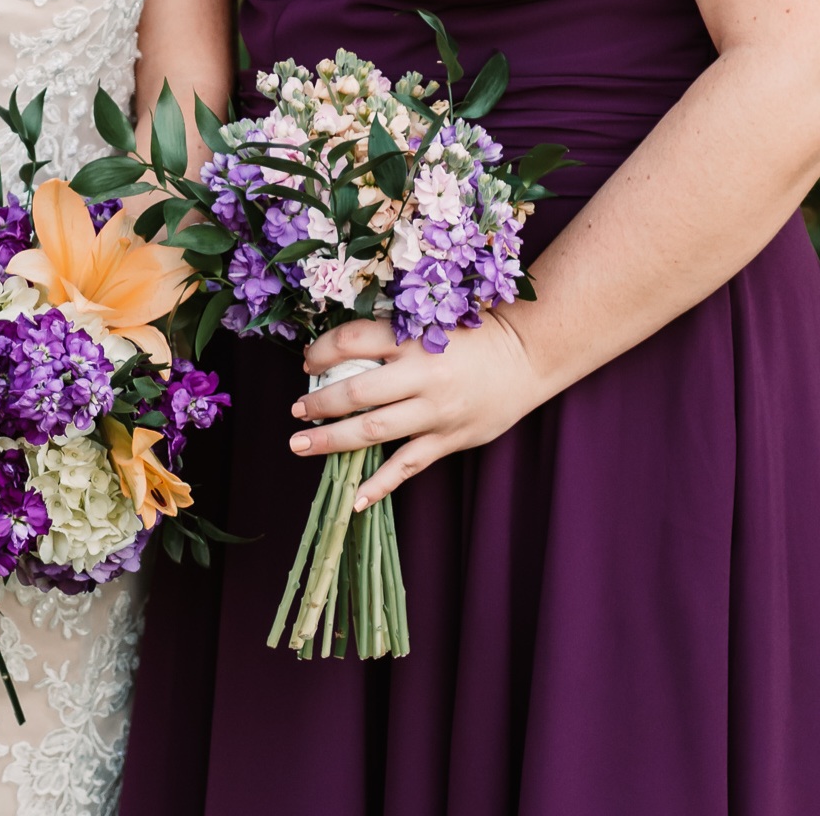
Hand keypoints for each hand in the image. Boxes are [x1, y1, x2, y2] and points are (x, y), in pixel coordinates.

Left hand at [290, 315, 547, 510]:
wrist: (524, 357)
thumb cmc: (472, 334)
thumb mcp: (430, 321)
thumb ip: (391, 333)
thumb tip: (339, 346)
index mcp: (412, 339)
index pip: (352, 341)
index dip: (322, 352)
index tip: (308, 361)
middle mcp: (421, 375)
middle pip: (356, 392)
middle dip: (319, 403)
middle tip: (295, 410)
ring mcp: (435, 412)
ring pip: (374, 431)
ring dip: (332, 440)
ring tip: (301, 444)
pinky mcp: (448, 439)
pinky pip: (408, 466)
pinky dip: (380, 485)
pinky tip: (354, 499)